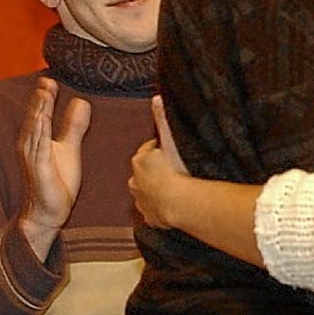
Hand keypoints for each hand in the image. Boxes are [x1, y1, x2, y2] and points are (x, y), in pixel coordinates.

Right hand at [19, 77, 91, 261]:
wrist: (50, 211)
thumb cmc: (57, 179)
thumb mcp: (69, 147)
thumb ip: (73, 126)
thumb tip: (80, 102)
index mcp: (38, 140)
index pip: (42, 114)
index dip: (45, 97)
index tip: (49, 79)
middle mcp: (31, 146)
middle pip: (36, 118)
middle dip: (40, 100)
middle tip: (46, 81)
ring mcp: (33, 158)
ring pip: (35, 131)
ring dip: (38, 112)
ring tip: (43, 94)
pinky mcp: (38, 170)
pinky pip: (38, 150)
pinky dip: (39, 134)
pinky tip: (42, 121)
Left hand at [128, 95, 190, 227]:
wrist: (179, 203)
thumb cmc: (176, 171)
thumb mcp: (169, 140)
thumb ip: (161, 118)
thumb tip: (156, 97)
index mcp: (140, 160)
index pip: (149, 151)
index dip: (161, 151)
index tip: (171, 154)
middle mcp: (134, 180)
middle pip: (146, 171)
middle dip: (156, 170)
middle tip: (174, 169)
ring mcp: (140, 200)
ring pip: (148, 190)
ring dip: (157, 188)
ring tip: (174, 187)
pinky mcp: (148, 217)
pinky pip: (153, 209)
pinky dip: (160, 206)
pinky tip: (172, 204)